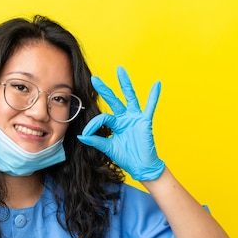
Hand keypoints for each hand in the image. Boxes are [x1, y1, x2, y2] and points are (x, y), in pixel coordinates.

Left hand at [77, 66, 164, 180]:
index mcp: (115, 124)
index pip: (102, 118)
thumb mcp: (108, 148)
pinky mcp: (145, 121)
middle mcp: (124, 118)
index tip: (85, 134)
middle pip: (113, 100)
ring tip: (120, 70)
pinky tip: (157, 84)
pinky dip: (154, 96)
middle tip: (94, 78)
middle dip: (104, 89)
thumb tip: (80, 136)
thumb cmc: (126, 157)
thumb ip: (96, 140)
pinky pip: (150, 106)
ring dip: (125, 84)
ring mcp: (135, 118)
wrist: (141, 167)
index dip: (92, 125)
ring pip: (129, 97)